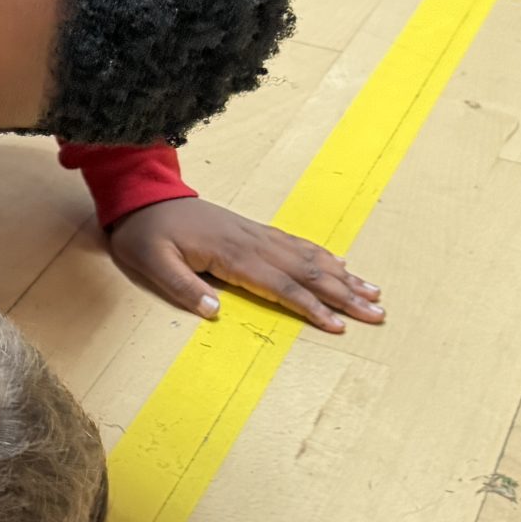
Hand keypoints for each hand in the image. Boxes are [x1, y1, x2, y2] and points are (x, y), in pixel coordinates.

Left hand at [107, 197, 382, 331]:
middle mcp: (251, 242)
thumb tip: (215, 312)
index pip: (279, 286)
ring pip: (307, 257)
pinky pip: (295, 243)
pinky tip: (340, 265)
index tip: (337, 325)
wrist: (142, 196)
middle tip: (378, 313)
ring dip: (342, 276)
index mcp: (230, 255)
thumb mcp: (150, 262)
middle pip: (306, 272)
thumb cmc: (145, 233)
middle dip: (344, 295)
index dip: (310, 306)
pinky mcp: (252, 230)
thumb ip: (181, 286)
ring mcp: (255, 234)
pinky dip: (322, 256)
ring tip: (373, 293)